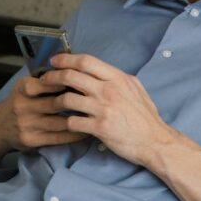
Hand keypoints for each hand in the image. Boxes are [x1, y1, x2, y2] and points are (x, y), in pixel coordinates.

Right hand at [0, 72, 91, 152]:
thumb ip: (46, 80)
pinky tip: (86, 131)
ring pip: (60, 122)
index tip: (86, 82)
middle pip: (56, 103)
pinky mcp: (31, 140)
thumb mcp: (27, 86)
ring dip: (80, 120)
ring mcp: (26, 124)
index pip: (48, 82)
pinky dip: (74, 135)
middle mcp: (23, 106)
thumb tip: (75, 70)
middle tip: (98, 101)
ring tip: (96, 117)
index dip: (68, 82)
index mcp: (23, 88)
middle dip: (78, 102)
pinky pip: (58, 138)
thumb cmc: (22, 102)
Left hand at [41, 52, 177, 166]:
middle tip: (45, 79)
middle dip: (53, 76)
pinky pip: (72, 122)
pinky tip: (66, 123)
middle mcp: (109, 91)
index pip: (86, 61)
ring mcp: (103, 109)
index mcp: (117, 78)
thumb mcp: (136, 88)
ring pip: (67, 99)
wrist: (155, 141)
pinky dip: (66, 122)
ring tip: (52, 103)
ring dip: (55, 101)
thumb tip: (102, 70)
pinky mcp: (99, 128)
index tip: (55, 61)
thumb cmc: (145, 117)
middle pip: (71, 76)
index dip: (66, 59)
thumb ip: (117, 78)